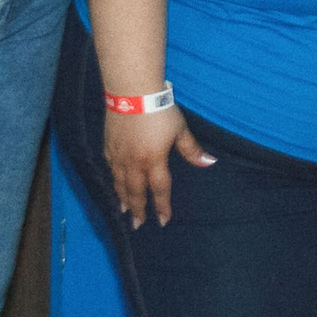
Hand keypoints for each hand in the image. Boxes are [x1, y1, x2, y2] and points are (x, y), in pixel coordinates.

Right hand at [102, 107, 214, 227]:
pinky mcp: (108, 146)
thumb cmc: (159, 108)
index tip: (163, 221)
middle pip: (136, 192)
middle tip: (138, 225)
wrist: (132, 91)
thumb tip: (209, 162)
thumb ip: (191, 149)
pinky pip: (110, 169)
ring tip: (124, 212)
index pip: (159, 190)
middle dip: (138, 210)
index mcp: (154, 160)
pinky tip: (114, 184)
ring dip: (123, 199)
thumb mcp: (180, 129)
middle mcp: (134, 163)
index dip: (162, 207)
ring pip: (120, 184)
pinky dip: (113, 180)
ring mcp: (118, 155)